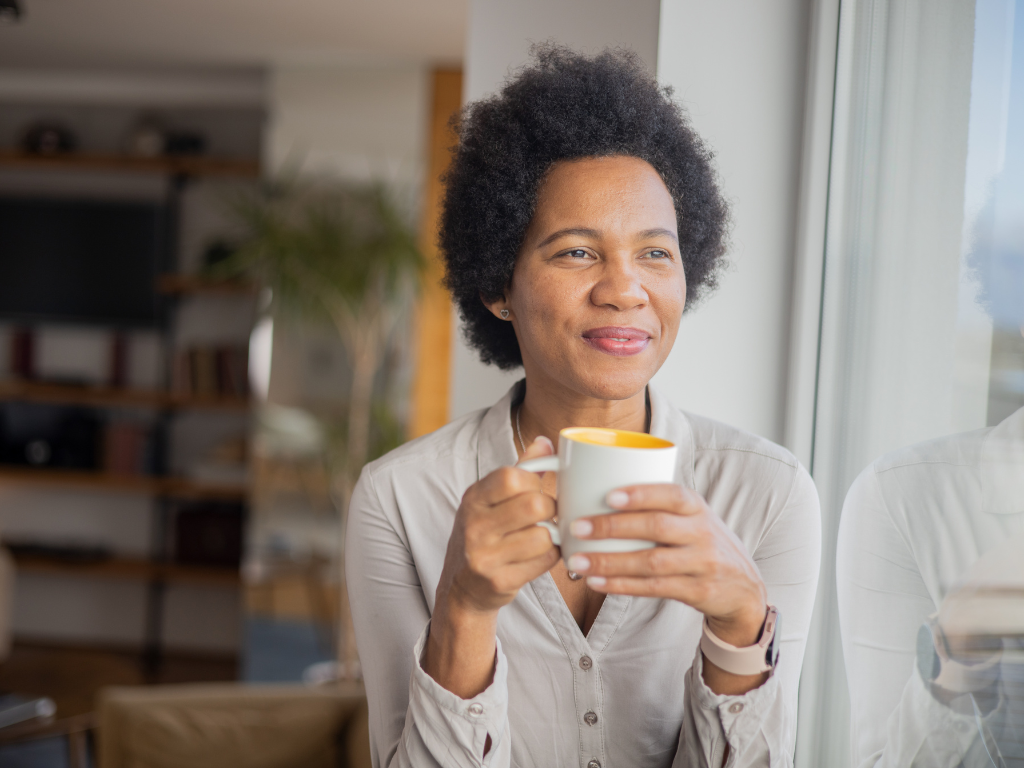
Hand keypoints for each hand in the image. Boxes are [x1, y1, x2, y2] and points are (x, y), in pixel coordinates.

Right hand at [425, 436, 559, 698]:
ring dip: (551, 537)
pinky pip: (544, 562)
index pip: (511, 476)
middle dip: (549, 510)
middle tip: (546, 516)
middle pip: (534, 505)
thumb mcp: (493, 499)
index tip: (535, 491)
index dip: (533, 482)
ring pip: (543, 535)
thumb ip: (521, 470)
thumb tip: (545, 442)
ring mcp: (484, 555)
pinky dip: (550, 557)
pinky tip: (538, 555)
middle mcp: (474, 525)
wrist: (463, 586)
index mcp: (474, 498)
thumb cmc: (485, 534)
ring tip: (542, 536)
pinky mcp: (499, 580)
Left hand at [565, 484, 767, 647]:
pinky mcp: (697, 591)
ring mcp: (702, 563)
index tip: (609, 495)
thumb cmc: (701, 543)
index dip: (641, 494)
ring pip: (651, 562)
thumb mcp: (692, 518)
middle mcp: (703, 532)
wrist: (744, 587)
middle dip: (614, 526)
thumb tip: (596, 495)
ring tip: (579, 560)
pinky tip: (597, 582)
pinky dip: (622, 586)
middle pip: (657, 527)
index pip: (671, 494)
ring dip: (610, 561)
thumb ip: (659, 507)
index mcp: (697, 507)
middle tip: (579, 527)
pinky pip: (654, 588)